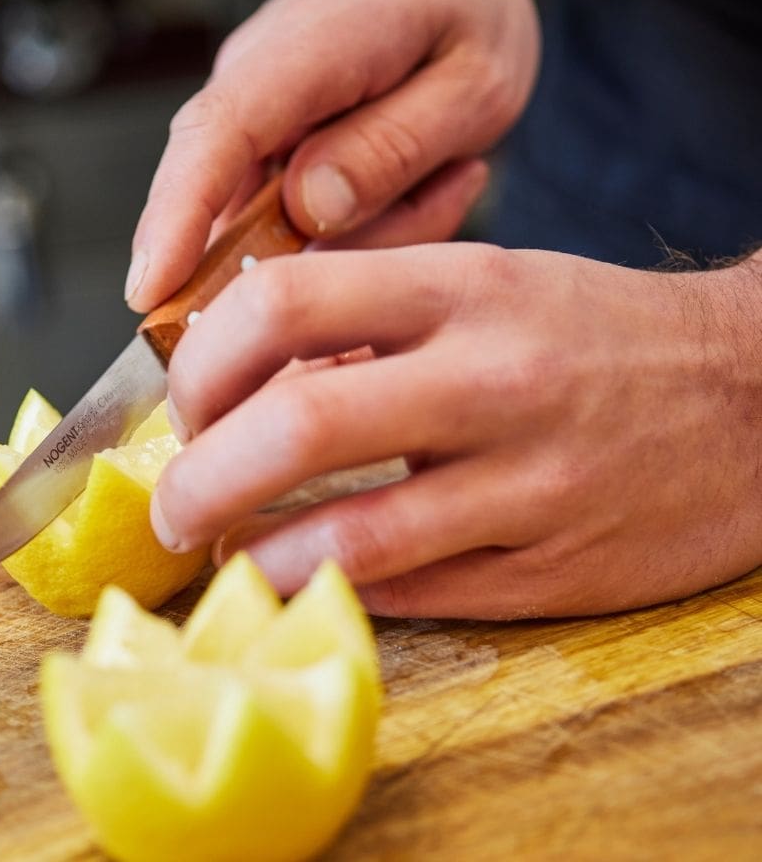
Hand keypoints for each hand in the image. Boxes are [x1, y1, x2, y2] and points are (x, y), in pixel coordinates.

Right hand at [125, 0, 537, 310]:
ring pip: (271, 231)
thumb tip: (310, 209)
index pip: (217, 137)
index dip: (176, 219)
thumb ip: (390, 149)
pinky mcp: (267, 154)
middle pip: (229, 208)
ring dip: (360, 233)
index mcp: (303, 52)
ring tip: (439, 173)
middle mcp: (255, 86)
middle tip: (421, 204)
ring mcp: (254, 123)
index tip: (151, 291)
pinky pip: (293, 225)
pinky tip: (414, 183)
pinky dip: (359, 228)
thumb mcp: (472, 82)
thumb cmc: (458, 5)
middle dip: (305, 256)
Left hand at [150, 245, 761, 618]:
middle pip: (298, 423)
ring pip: (352, 533)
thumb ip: (373, 321)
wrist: (752, 394)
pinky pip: (415, 589)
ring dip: (255, 556)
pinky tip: (300, 582)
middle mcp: (492, 375)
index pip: (285, 302)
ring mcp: (527, 478)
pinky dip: (333, 591)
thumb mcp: (489, 286)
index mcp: (462, 287)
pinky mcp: (554, 564)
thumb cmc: (596, 334)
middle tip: (172, 504)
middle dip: (201, 475)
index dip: (205, 359)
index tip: (186, 402)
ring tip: (217, 556)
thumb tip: (250, 369)